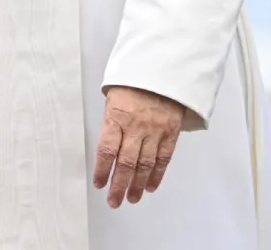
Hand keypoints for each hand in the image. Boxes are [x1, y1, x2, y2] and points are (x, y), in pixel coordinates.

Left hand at [94, 85, 184, 207]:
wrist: (163, 69)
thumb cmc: (134, 82)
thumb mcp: (113, 97)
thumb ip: (111, 122)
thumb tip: (107, 147)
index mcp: (118, 116)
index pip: (107, 150)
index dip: (102, 170)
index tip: (99, 184)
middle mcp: (136, 127)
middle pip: (126, 163)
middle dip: (119, 186)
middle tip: (114, 201)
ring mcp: (155, 131)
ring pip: (145, 165)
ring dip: (137, 185)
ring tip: (132, 198)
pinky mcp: (170, 132)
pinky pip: (163, 158)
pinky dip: (157, 174)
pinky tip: (150, 186)